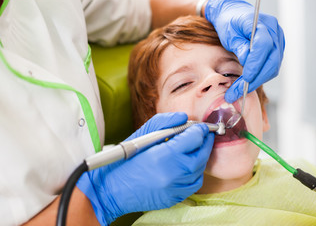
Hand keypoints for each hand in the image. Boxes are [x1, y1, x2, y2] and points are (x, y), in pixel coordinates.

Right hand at [77, 112, 214, 224]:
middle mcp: (172, 174)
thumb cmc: (123, 161)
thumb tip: (183, 117)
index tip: (200, 126)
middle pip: (201, 154)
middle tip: (203, 134)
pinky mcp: (175, 198)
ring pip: (200, 170)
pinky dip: (195, 172)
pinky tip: (186, 164)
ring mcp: (175, 189)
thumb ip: (164, 122)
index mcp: (163, 156)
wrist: (110, 190)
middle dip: (204, 142)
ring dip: (200, 156)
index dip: (200, 130)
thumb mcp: (140, 135)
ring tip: (194, 148)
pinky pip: (194, 183)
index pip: (194, 139)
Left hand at [205, 0, 284, 102]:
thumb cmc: (229, 22)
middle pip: (272, 60)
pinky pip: (271, 66)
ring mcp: (278, 41)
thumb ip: (240, 47)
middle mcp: (275, 32)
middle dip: (255, 79)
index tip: (245, 78)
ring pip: (273, 67)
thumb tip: (247, 62)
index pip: (263, 46)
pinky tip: (247, 83)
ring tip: (239, 90)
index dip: (255, 64)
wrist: (233, 14)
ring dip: (257, 81)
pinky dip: (260, 76)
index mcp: (263, 23)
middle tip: (237, 91)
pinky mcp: (276, 49)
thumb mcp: (229, 33)